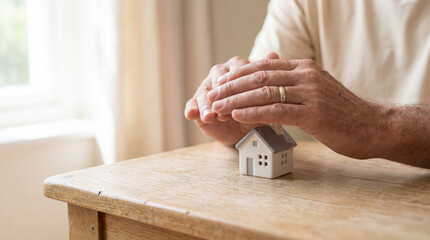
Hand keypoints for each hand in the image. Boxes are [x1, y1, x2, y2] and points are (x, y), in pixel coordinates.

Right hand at [184, 53, 278, 145]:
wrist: (246, 128)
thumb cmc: (256, 108)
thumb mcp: (265, 95)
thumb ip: (265, 76)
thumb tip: (274, 54)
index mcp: (236, 66)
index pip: (236, 72)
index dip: (238, 85)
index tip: (241, 97)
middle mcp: (219, 74)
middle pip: (217, 81)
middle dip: (221, 96)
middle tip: (223, 109)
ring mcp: (206, 88)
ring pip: (204, 93)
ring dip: (206, 105)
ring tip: (210, 116)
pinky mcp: (196, 103)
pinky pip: (191, 104)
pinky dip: (192, 109)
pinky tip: (192, 114)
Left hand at [207, 58, 385, 158]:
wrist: (374, 126)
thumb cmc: (342, 113)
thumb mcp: (316, 90)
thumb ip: (293, 84)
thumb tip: (267, 84)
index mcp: (303, 68)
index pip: (261, 67)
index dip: (236, 76)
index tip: (218, 85)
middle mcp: (305, 75)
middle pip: (258, 77)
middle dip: (230, 87)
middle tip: (211, 97)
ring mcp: (310, 93)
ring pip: (263, 93)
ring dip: (236, 101)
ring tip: (217, 108)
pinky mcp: (314, 113)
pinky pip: (277, 110)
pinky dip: (253, 112)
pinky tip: (237, 116)